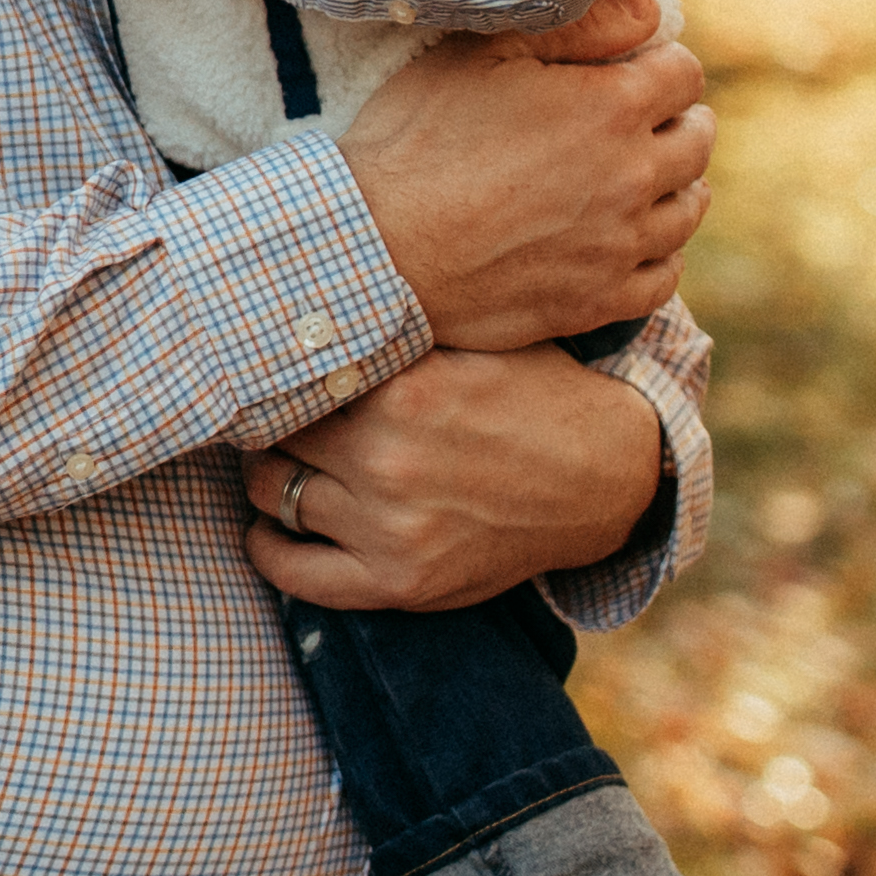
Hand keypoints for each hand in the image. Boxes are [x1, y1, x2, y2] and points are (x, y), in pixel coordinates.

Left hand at [240, 349, 663, 611]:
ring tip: (282, 459)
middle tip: (273, 410)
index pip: (292, 374)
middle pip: (273, 432)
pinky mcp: (402, 584)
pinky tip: (271, 528)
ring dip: (268, 475)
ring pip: (272, 493)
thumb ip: (395, 326)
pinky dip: (269, 550)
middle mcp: (389, 459)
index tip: (268, 362)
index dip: (278, 367)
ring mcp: (392, 528)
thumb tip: (300, 291)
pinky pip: (295, 574)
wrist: (607, 476)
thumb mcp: (472, 339)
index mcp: (404, 390)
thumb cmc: (534, 392)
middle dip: (272, 417)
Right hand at [326, 0, 706, 352]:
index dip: (661, 64)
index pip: (684, 74)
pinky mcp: (599, 300)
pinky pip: (664, 277)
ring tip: (642, 178)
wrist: (375, 246)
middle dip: (676, 120)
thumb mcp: (480, 53)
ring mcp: (621, 245)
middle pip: (697, 140)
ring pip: (689, 209)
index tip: (634, 70)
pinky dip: (657, 254)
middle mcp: (633, 177)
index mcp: (612, 107)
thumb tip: (649, 12)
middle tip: (641, 120)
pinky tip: (628, 241)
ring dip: (675, 185)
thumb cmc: (417, 138)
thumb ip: (578, 26)